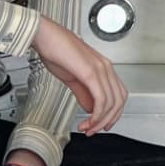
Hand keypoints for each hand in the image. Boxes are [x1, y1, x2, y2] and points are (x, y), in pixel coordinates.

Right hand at [32, 16, 127, 134]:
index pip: (118, 94)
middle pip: (119, 100)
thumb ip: (84, 93)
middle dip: (108, 120)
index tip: (102, 124)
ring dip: (100, 121)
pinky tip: (88, 121)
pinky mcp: (91, 72)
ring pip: (111, 103)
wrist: (45, 35)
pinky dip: (97, 115)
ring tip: (88, 128)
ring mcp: (100, 69)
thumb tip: (91, 108)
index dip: (113, 113)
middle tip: (95, 130)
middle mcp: (106, 67)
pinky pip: (101, 99)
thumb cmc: (56, 50)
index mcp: (103, 67)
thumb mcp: (73, 76)